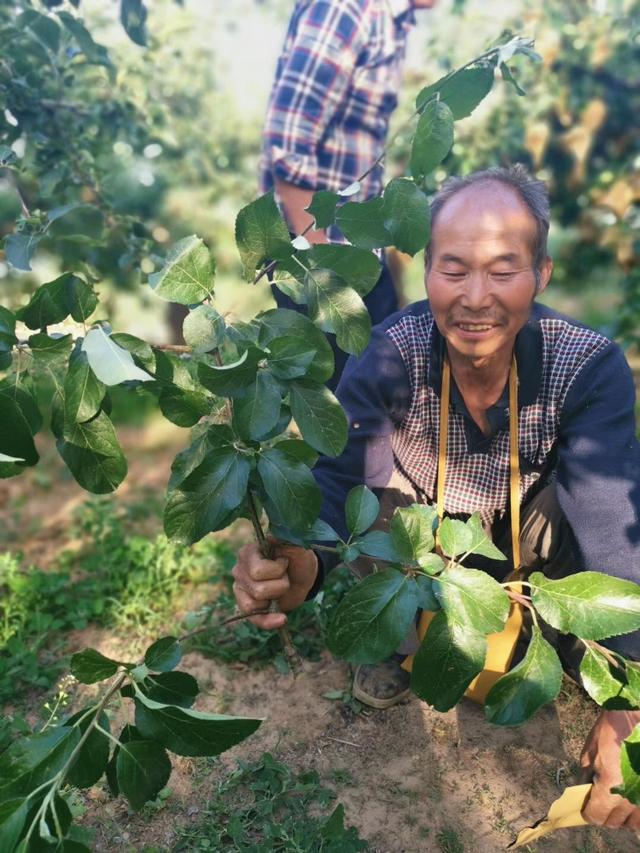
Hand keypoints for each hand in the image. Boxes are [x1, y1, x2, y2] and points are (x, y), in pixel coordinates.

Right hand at [231, 538, 318, 630]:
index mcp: (247, 553)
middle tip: (284, 576)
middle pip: (258, 589)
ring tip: (280, 589)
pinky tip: (282, 618)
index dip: (277, 570)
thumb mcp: (297, 549)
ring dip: (276, 598)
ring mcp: (240, 589)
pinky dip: (270, 621)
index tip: (285, 562)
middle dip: (280, 585)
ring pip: (255, 605)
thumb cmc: (298, 560)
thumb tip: (271, 536)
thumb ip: (285, 540)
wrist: (303, 578)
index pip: (257, 571)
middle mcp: (239, 570)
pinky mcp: (246, 607)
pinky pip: (254, 620)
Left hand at [580, 709, 639, 830]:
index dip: (588, 812)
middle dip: (605, 813)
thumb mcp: (589, 752)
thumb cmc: (611, 730)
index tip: (586, 806)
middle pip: (615, 822)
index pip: (596, 816)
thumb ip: (585, 777)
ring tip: (619, 798)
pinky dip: (637, 809)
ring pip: (634, 822)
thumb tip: (581, 794)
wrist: (633, 714)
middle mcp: (630, 798)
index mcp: (610, 787)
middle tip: (601, 800)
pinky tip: (632, 795)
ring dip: (624, 814)